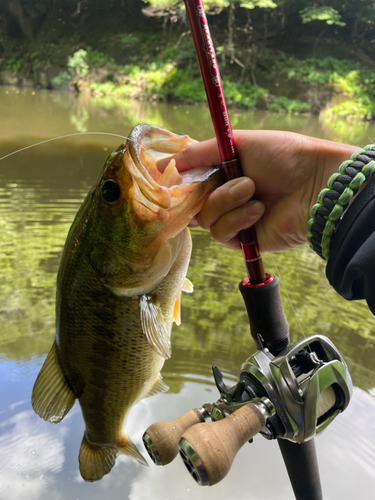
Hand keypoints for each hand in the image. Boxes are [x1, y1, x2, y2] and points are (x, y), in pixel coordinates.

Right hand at [172, 130, 357, 252]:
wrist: (315, 185)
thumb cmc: (282, 156)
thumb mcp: (238, 143)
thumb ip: (200, 152)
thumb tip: (167, 163)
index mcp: (223, 171)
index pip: (189, 178)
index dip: (176, 179)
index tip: (162, 175)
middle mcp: (225, 195)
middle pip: (191, 202)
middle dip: (202, 190)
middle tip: (219, 179)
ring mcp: (234, 218)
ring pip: (204, 218)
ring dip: (226, 201)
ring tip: (252, 190)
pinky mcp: (243, 239)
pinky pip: (221, 233)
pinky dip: (237, 219)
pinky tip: (259, 210)